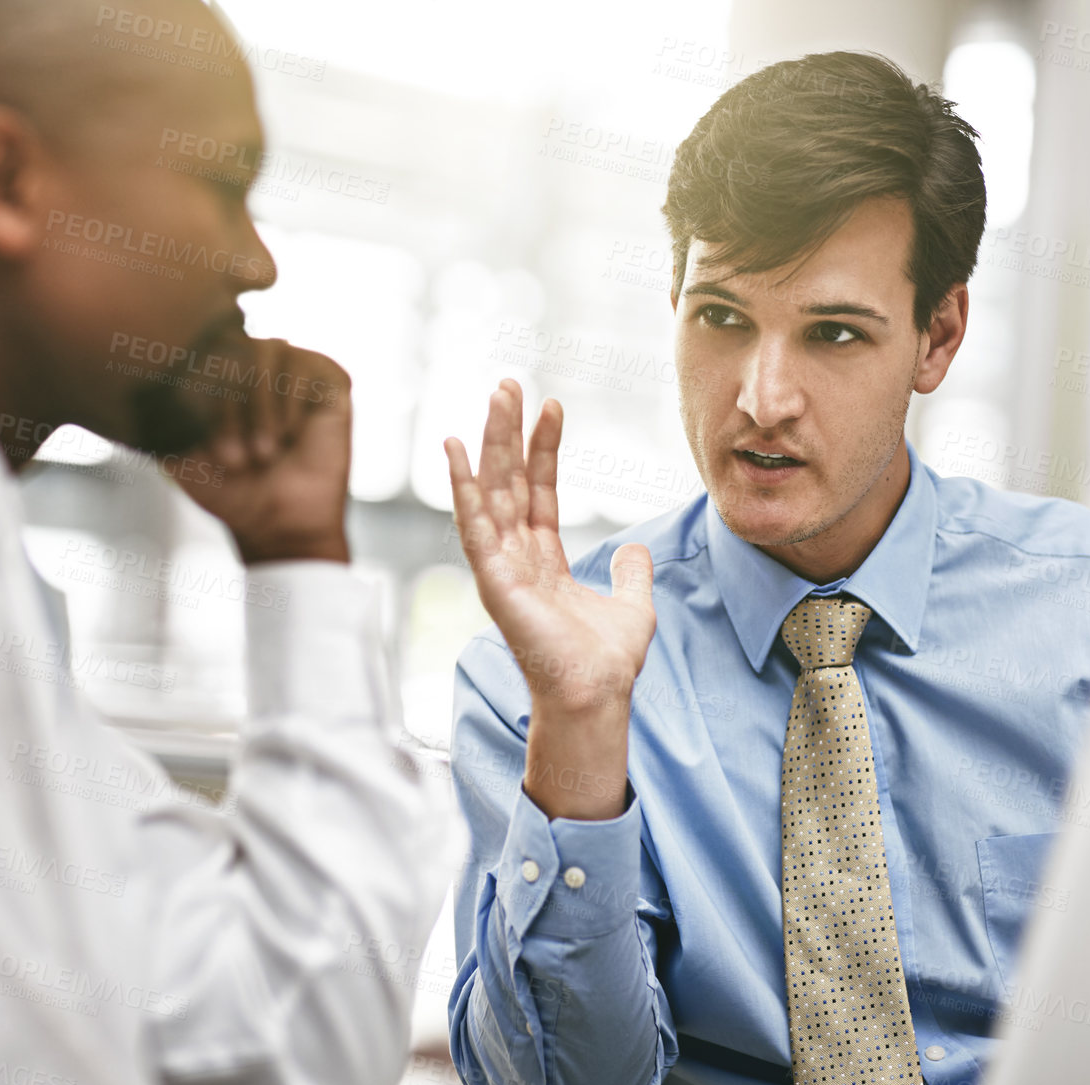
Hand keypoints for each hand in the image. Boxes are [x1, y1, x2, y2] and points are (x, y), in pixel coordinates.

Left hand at [176, 335, 351, 565]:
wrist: (279, 523)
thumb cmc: (229, 489)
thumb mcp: (178, 452)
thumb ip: (158, 413)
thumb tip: (138, 377)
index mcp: (219, 368)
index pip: (199, 347)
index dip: (197, 391)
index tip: (205, 448)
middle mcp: (256, 361)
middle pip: (232, 344)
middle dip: (226, 404)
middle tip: (232, 458)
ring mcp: (294, 368)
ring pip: (267, 349)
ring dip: (259, 403)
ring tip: (263, 451)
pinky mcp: (330, 380)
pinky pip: (305, 366)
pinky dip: (290, 403)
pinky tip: (290, 435)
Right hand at [445, 380, 655, 819]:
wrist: (597, 696)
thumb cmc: (607, 663)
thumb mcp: (631, 605)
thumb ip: (630, 574)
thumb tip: (633, 548)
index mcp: (542, 560)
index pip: (538, 491)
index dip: (543, 448)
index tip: (551, 406)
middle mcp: (515, 557)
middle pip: (508, 481)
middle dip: (507, 432)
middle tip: (508, 383)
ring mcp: (500, 568)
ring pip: (491, 492)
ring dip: (490, 443)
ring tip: (495, 396)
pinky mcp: (493, 581)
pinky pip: (474, 525)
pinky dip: (463, 488)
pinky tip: (456, 451)